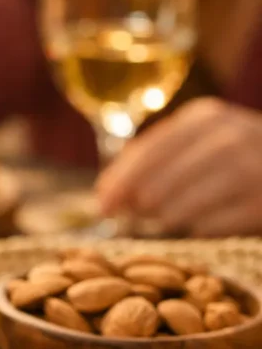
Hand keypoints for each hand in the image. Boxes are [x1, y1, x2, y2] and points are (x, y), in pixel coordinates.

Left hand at [97, 98, 261, 236]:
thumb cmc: (238, 157)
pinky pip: (206, 229)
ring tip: (173, 217)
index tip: (102, 206)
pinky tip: (204, 223)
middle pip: (155, 187)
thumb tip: (106, 192)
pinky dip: (198, 230)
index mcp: (204, 117)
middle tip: (139, 215)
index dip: (119, 183)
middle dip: (141, 207)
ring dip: (167, 220)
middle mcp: (228, 138)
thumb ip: (154, 158)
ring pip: (176, 211)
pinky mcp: (261, 204)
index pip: (146, 154)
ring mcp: (249, 171)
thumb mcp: (200, 141)